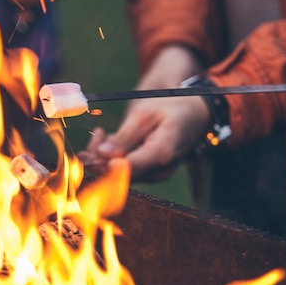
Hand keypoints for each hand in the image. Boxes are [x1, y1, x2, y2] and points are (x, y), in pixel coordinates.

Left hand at [78, 46, 209, 181]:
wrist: (194, 115)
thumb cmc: (171, 109)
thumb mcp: (146, 114)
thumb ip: (125, 136)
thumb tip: (101, 155)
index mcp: (161, 154)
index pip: (125, 170)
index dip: (103, 163)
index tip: (91, 151)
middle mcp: (157, 171)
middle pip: (118, 174)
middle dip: (98, 157)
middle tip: (97, 133)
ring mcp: (153, 174)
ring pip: (117, 173)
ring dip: (102, 155)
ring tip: (102, 132)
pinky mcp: (146, 172)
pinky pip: (122, 170)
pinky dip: (110, 156)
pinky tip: (108, 138)